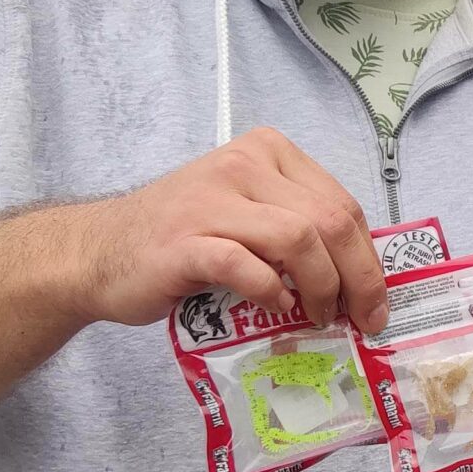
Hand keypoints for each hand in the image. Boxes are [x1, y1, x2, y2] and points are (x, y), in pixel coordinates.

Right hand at [64, 126, 386, 331]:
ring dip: (322, 287)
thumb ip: (297, 228)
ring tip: (319, 317)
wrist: (98, 254)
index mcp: (268, 152)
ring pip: (299, 238)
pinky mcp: (185, 241)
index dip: (368, 258)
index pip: (342, 203)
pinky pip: (247, 265)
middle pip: (330, 220)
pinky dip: (271, 292)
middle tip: (360, 319)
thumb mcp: (247, 216)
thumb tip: (359, 277)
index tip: (375, 301)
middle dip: (358, 278)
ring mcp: (212, 200)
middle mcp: (243, 165)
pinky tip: (276, 309)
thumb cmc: (181, 241)